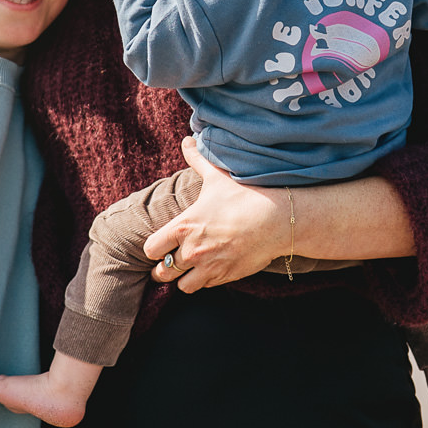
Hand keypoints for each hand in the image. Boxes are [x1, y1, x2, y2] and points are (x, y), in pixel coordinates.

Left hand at [142, 138, 290, 291]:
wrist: (276, 220)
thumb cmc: (244, 195)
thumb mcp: (217, 176)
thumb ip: (198, 160)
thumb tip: (187, 140)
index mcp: (183, 226)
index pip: (151, 249)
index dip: (154, 247)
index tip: (161, 244)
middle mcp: (191, 251)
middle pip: (162, 272)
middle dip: (164, 267)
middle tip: (170, 261)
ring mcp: (208, 266)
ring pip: (181, 286)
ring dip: (183, 278)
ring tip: (189, 269)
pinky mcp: (225, 277)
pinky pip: (203, 287)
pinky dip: (203, 281)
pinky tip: (209, 268)